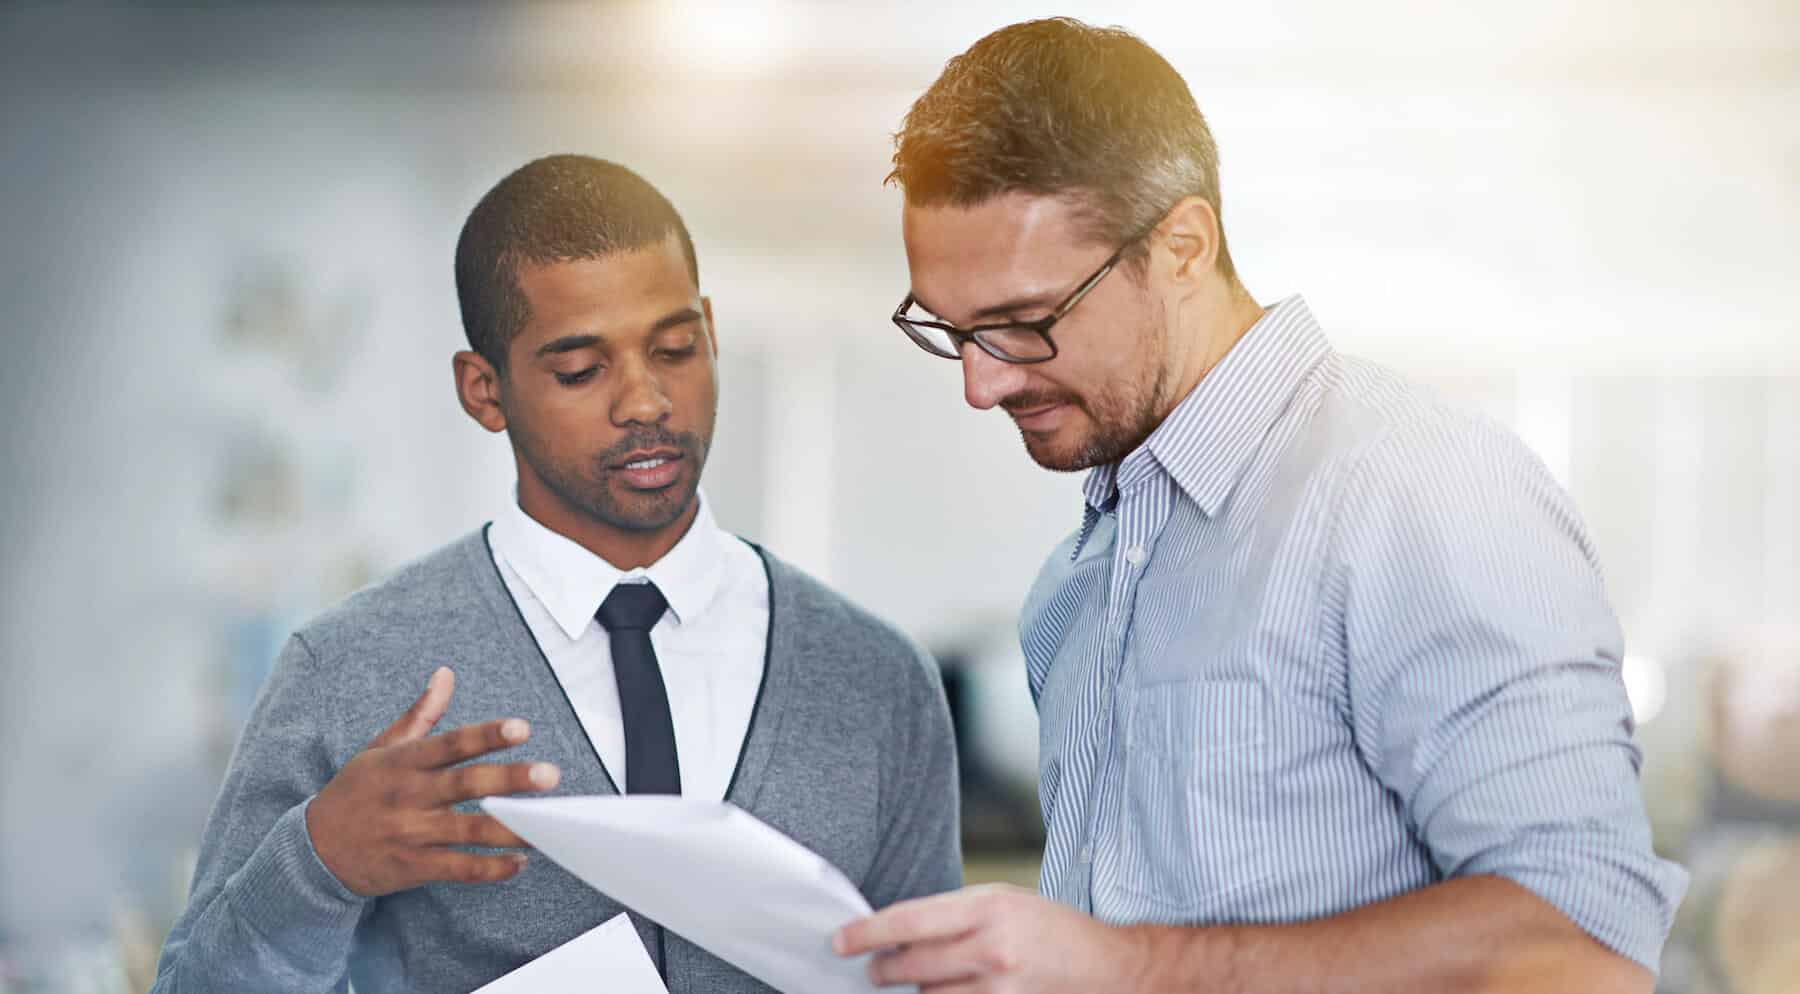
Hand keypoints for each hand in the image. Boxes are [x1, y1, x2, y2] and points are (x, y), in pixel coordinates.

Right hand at [305, 666, 560, 896]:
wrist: (312, 850)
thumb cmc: (356, 792)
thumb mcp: (380, 748)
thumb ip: (420, 715)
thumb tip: (446, 674)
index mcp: (404, 762)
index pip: (451, 744)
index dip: (486, 735)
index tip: (521, 728)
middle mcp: (409, 795)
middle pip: (466, 785)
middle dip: (509, 780)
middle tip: (550, 774)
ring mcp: (410, 833)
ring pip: (467, 831)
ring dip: (509, 830)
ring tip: (545, 828)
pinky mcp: (411, 867)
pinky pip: (457, 869)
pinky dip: (488, 869)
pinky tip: (518, 863)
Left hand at [834, 883, 1145, 993]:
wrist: (1109, 968)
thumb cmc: (1050, 929)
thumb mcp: (1003, 902)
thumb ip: (953, 916)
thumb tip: (897, 933)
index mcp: (987, 907)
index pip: (909, 920)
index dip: (867, 933)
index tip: (840, 941)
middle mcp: (991, 948)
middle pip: (912, 966)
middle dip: (883, 970)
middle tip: (874, 970)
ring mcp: (1000, 990)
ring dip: (917, 992)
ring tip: (918, 983)